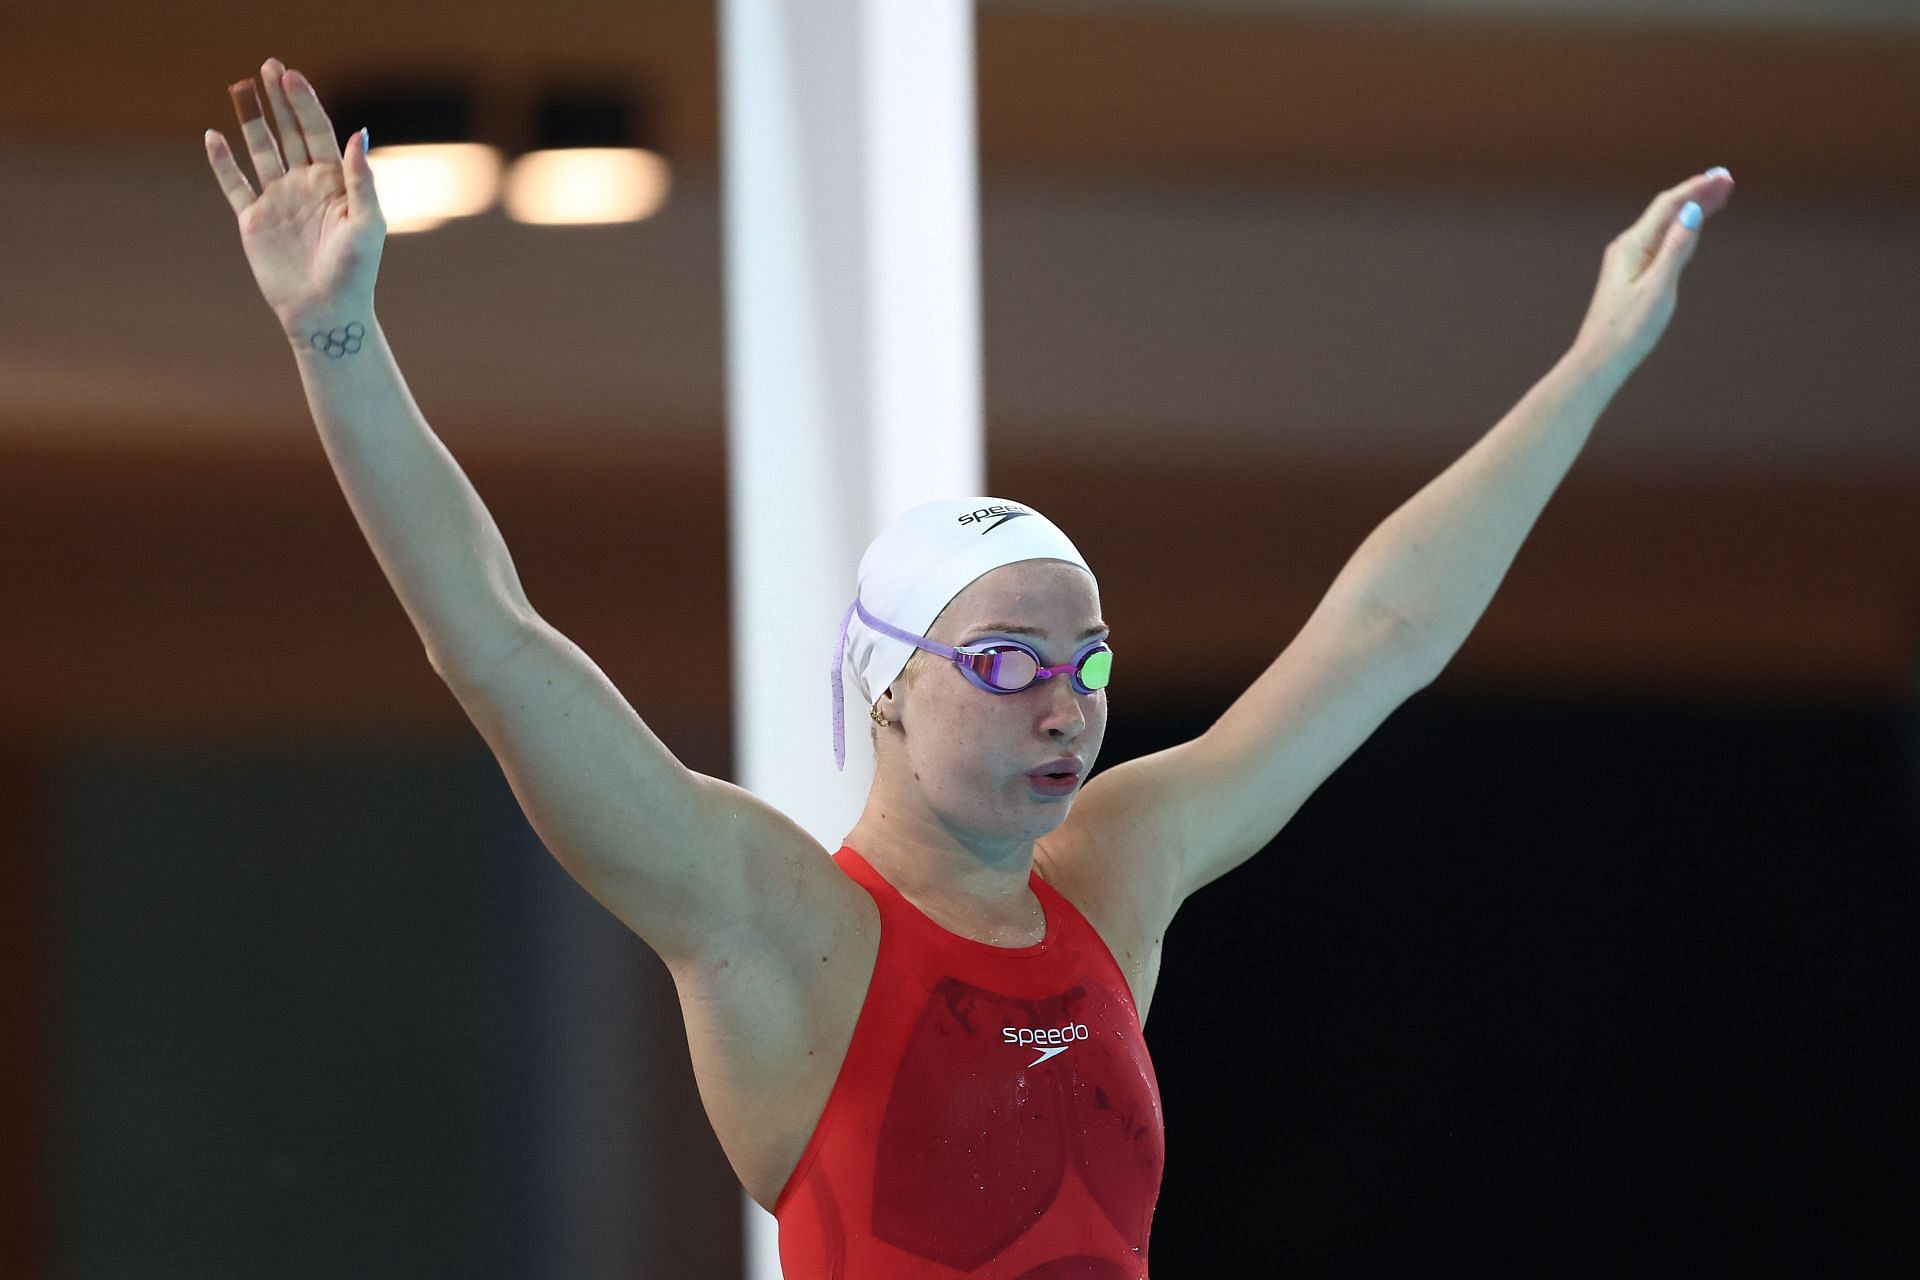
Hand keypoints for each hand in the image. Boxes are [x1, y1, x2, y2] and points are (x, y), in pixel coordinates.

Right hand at [205, 58, 385, 335]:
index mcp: (335, 183)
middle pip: (290, 133)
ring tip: (241, 88)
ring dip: (252, 120)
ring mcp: (278, 200)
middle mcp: (305, 185)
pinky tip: (213, 136)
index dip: (305, 104)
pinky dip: (223, 162)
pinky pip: (235, 184)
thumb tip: (358, 133)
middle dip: (280, 101)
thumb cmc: (355, 272)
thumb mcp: (368, 223)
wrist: (326, 312)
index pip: (319, 132)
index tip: (291, 77)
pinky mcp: (253, 220)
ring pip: (261, 150)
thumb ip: (362, 179)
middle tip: (269, 65)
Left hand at [1569, 169, 1733, 375]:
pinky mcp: (1632, 275)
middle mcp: (1628, 248)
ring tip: (1718, 195)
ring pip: (1665, 226)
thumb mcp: (1658, 288)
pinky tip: (1691, 227)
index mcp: (1632, 246)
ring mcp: (1629, 261)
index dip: (1697, 188)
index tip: (1723, 176)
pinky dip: (1681, 230)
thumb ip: (1675, 249)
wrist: (1599, 360)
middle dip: (1697, 194)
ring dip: (1692, 209)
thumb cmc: (1626, 330)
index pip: (1669, 206)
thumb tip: (1691, 212)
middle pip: (1667, 211)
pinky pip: (1661, 242)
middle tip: (1727, 179)